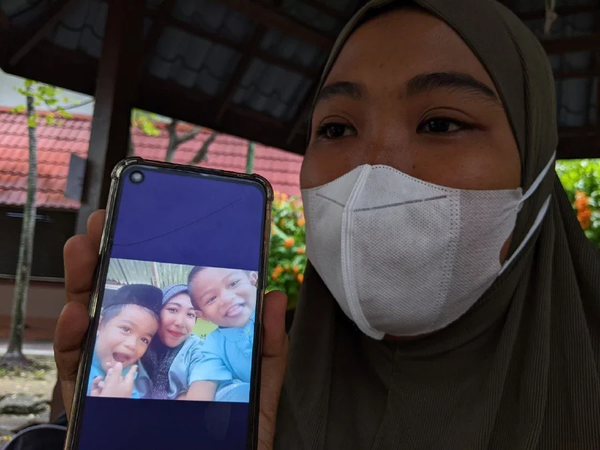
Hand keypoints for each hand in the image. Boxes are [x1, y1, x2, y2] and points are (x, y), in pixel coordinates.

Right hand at [53, 209, 288, 449]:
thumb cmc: (231, 433)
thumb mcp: (255, 386)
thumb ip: (266, 345)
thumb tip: (273, 297)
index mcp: (178, 343)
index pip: (161, 295)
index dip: (152, 259)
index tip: (148, 222)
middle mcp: (143, 352)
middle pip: (120, 299)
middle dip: (108, 257)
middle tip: (105, 222)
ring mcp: (116, 374)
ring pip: (92, 322)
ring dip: (82, 283)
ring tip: (83, 250)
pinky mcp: (96, 402)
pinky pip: (77, 368)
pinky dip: (73, 339)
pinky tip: (77, 314)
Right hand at [98, 363, 136, 397]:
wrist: (104, 411)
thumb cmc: (111, 395)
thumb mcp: (114, 382)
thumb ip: (116, 372)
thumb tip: (119, 363)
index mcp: (126, 385)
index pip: (130, 374)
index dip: (132, 369)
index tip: (136, 365)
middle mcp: (120, 388)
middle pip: (117, 377)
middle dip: (113, 371)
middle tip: (108, 364)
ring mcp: (111, 392)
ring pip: (108, 381)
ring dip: (105, 377)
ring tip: (104, 376)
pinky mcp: (101, 395)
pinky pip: (100, 386)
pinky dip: (98, 382)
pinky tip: (98, 379)